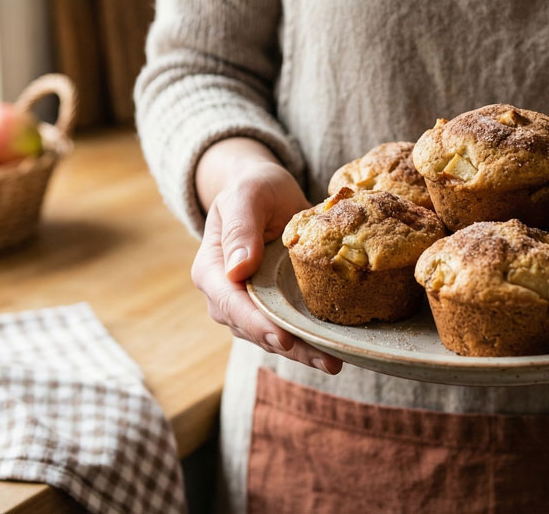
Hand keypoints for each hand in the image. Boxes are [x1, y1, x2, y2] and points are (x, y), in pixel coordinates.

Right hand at [191, 142, 342, 374]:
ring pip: (273, 335)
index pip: (230, 303)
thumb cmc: (253, 188)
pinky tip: (337, 349)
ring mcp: (250, 305)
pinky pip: (290, 327)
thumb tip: (237, 269)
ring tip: (335, 361)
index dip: (256, 324)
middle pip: (254, 328)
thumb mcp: (247, 196)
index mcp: (212, 270)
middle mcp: (226, 295)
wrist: (266, 191)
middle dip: (289, 346)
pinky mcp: (275, 306)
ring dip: (303, 351)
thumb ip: (241, 227)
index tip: (283, 338)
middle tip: (325, 361)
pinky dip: (310, 340)